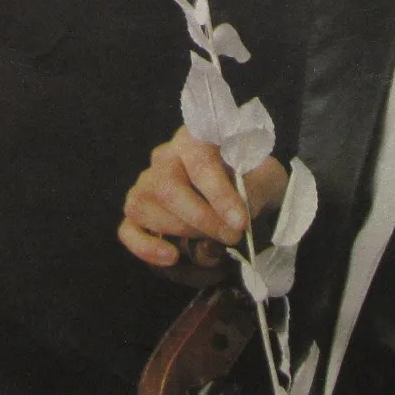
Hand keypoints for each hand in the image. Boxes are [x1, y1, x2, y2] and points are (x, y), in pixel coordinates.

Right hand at [119, 125, 287, 267]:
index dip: (219, 195)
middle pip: (167, 186)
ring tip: (211, 243)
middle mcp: (165, 156)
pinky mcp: (136, 212)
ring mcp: (146, 183)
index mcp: (197, 137)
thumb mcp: (266, 178)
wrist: (248, 192)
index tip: (240, 222)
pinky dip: (145, 247)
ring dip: (179, 231)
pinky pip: (127, 229)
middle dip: (201, 218)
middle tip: (231, 236)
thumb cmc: (254, 179)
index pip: (201, 163)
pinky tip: (171, 257)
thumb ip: (254, 190)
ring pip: (144, 206)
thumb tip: (232, 217)